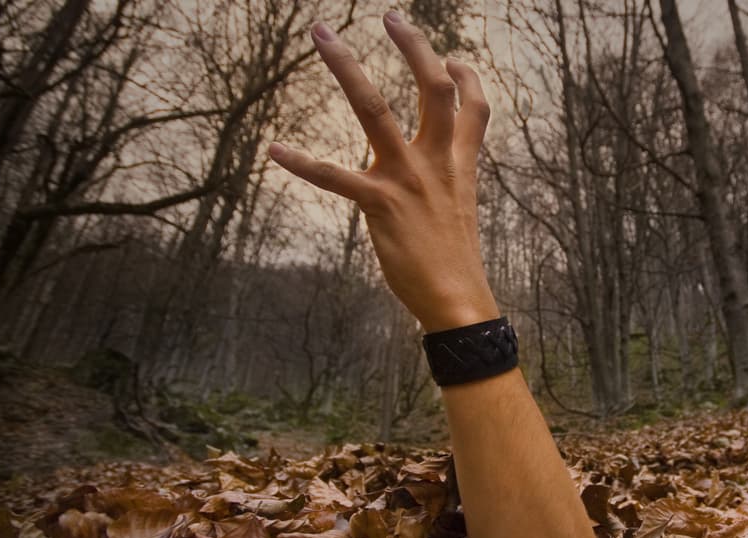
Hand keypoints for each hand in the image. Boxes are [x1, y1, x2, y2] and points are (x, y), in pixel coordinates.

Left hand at [269, 12, 497, 331]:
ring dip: (347, 69)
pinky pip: (335, 177)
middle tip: (390, 15)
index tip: (453, 56)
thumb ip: (444, 183)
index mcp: (459, 164)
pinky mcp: (380, 205)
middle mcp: (436, 161)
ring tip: (323, 35)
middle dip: (414, 47)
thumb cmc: (453, 262)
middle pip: (432, 89)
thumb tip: (426, 172)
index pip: (473, 106)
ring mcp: (408, 179)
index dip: (465, 75)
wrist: (458, 300)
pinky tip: (274, 147)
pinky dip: (302, 162)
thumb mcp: (458, 212)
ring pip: (376, 110)